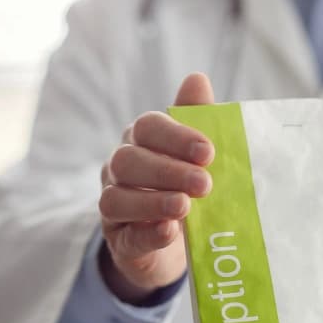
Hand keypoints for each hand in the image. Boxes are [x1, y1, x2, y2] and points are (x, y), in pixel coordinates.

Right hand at [98, 73, 215, 303]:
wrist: (179, 243)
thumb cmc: (188, 187)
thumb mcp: (197, 156)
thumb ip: (197, 119)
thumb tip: (198, 79)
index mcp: (141, 140)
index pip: (148, 127)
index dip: (176, 137)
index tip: (208, 152)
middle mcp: (120, 168)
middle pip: (129, 161)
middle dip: (168, 171)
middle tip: (205, 184)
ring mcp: (114, 205)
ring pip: (117, 198)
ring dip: (152, 202)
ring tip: (184, 208)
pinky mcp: (119, 241)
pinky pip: (125, 236)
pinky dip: (147, 233)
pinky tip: (168, 230)